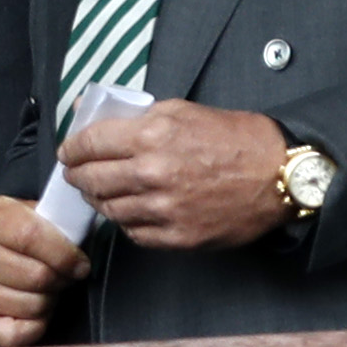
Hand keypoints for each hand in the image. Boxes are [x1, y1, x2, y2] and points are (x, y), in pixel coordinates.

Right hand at [0, 195, 90, 346]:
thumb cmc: (2, 236)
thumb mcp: (21, 213)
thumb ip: (49, 222)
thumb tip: (79, 237)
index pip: (30, 234)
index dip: (64, 253)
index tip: (80, 264)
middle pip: (35, 275)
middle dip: (60, 279)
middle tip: (62, 276)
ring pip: (31, 306)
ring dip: (48, 301)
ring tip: (43, 290)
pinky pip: (18, 334)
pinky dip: (35, 326)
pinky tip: (31, 311)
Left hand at [59, 99, 289, 248]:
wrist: (278, 173)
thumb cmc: (232, 136)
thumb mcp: (180, 109)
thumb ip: (131, 114)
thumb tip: (87, 111)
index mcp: (151, 136)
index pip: (89, 144)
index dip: (72, 149)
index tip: (68, 152)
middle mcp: (153, 174)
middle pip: (92, 180)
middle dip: (77, 176)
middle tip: (76, 174)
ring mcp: (166, 209)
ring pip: (110, 209)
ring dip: (99, 200)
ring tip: (100, 192)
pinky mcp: (180, 237)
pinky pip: (135, 234)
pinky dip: (127, 222)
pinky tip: (130, 211)